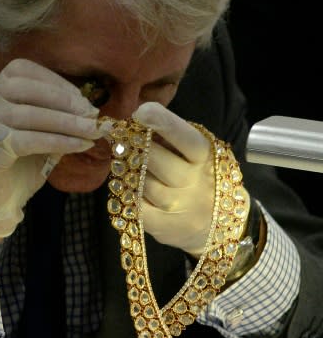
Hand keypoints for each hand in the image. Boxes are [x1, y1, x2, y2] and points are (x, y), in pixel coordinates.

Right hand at [0, 58, 101, 237]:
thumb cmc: (15, 173)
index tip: (83, 100)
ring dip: (67, 122)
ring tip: (92, 131)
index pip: (20, 71)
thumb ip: (53, 120)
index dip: (55, 82)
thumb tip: (89, 109)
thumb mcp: (36, 138)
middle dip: (63, 101)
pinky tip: (79, 146)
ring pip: (28, 115)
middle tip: (92, 116)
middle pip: (24, 89)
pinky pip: (27, 140)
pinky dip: (57, 141)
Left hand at [132, 102, 248, 255]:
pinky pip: (134, 204)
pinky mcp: (163, 226)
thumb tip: (135, 121)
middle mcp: (194, 182)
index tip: (141, 111)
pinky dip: (128, 194)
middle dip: (134, 147)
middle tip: (122, 139)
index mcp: (205, 157)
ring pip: (141, 183)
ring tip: (127, 164)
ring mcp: (178, 206)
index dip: (163, 123)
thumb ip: (170, 138)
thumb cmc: (197, 178)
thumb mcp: (194, 155)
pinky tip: (131, 187)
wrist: (216, 225)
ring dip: (128, 171)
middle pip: (154, 159)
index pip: (185, 138)